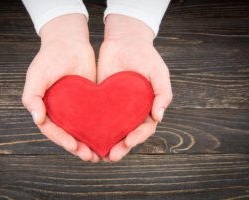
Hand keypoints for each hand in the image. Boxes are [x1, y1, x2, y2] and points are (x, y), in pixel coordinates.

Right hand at [22, 14, 99, 161]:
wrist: (69, 41)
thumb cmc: (49, 58)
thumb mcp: (36, 76)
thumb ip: (32, 97)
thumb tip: (37, 119)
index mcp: (46, 108)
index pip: (53, 130)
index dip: (62, 140)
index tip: (74, 146)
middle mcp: (61, 111)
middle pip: (69, 134)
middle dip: (79, 148)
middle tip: (90, 157)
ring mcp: (76, 107)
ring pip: (83, 130)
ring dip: (91, 143)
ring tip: (101, 154)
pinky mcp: (91, 101)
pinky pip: (96, 117)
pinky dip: (101, 128)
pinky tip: (111, 136)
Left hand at [98, 14, 172, 161]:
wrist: (124, 40)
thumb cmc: (145, 56)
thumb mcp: (159, 72)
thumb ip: (163, 93)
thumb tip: (159, 117)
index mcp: (147, 108)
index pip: (144, 128)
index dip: (138, 137)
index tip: (128, 141)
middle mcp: (131, 111)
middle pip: (127, 135)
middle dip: (120, 148)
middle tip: (112, 156)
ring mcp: (116, 107)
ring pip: (111, 131)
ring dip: (106, 145)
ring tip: (98, 155)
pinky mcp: (100, 101)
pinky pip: (97, 118)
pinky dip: (93, 130)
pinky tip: (85, 138)